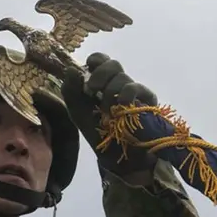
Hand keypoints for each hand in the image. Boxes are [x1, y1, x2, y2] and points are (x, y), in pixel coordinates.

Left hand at [61, 53, 158, 177]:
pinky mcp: (147, 100)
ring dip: (109, 92)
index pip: (100, 60)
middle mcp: (117, 84)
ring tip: (106, 111)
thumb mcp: (77, 112)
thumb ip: (70, 90)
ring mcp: (133, 92)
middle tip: (92, 90)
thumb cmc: (97, 133)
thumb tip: (72, 69)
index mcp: (101, 83)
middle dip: (99, 74)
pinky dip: (126, 93)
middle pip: (112, 63)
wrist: (115, 155)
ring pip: (122, 76)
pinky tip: (121, 104)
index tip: (87, 71)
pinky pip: (137, 87)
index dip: (95, 61)